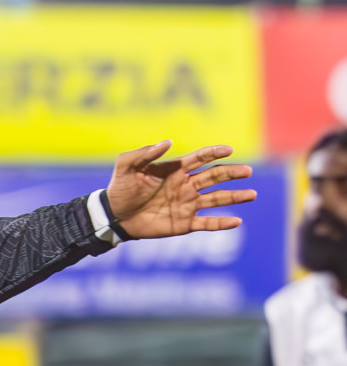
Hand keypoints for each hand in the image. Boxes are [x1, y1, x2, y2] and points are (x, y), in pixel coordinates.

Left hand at [105, 141, 255, 238]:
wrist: (114, 215)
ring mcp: (187, 205)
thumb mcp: (126, 166)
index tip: (229, 149)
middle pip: (214, 176)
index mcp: (175, 170)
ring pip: (217, 199)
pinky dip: (222, 223)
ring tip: (252, 194)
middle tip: (247, 171)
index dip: (214, 153)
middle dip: (231, 173)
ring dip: (235, 196)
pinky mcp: (184, 223)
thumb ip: (144, 154)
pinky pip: (207, 223)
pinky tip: (237, 221)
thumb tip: (167, 142)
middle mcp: (186, 186)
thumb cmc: (120, 188)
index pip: (200, 158)